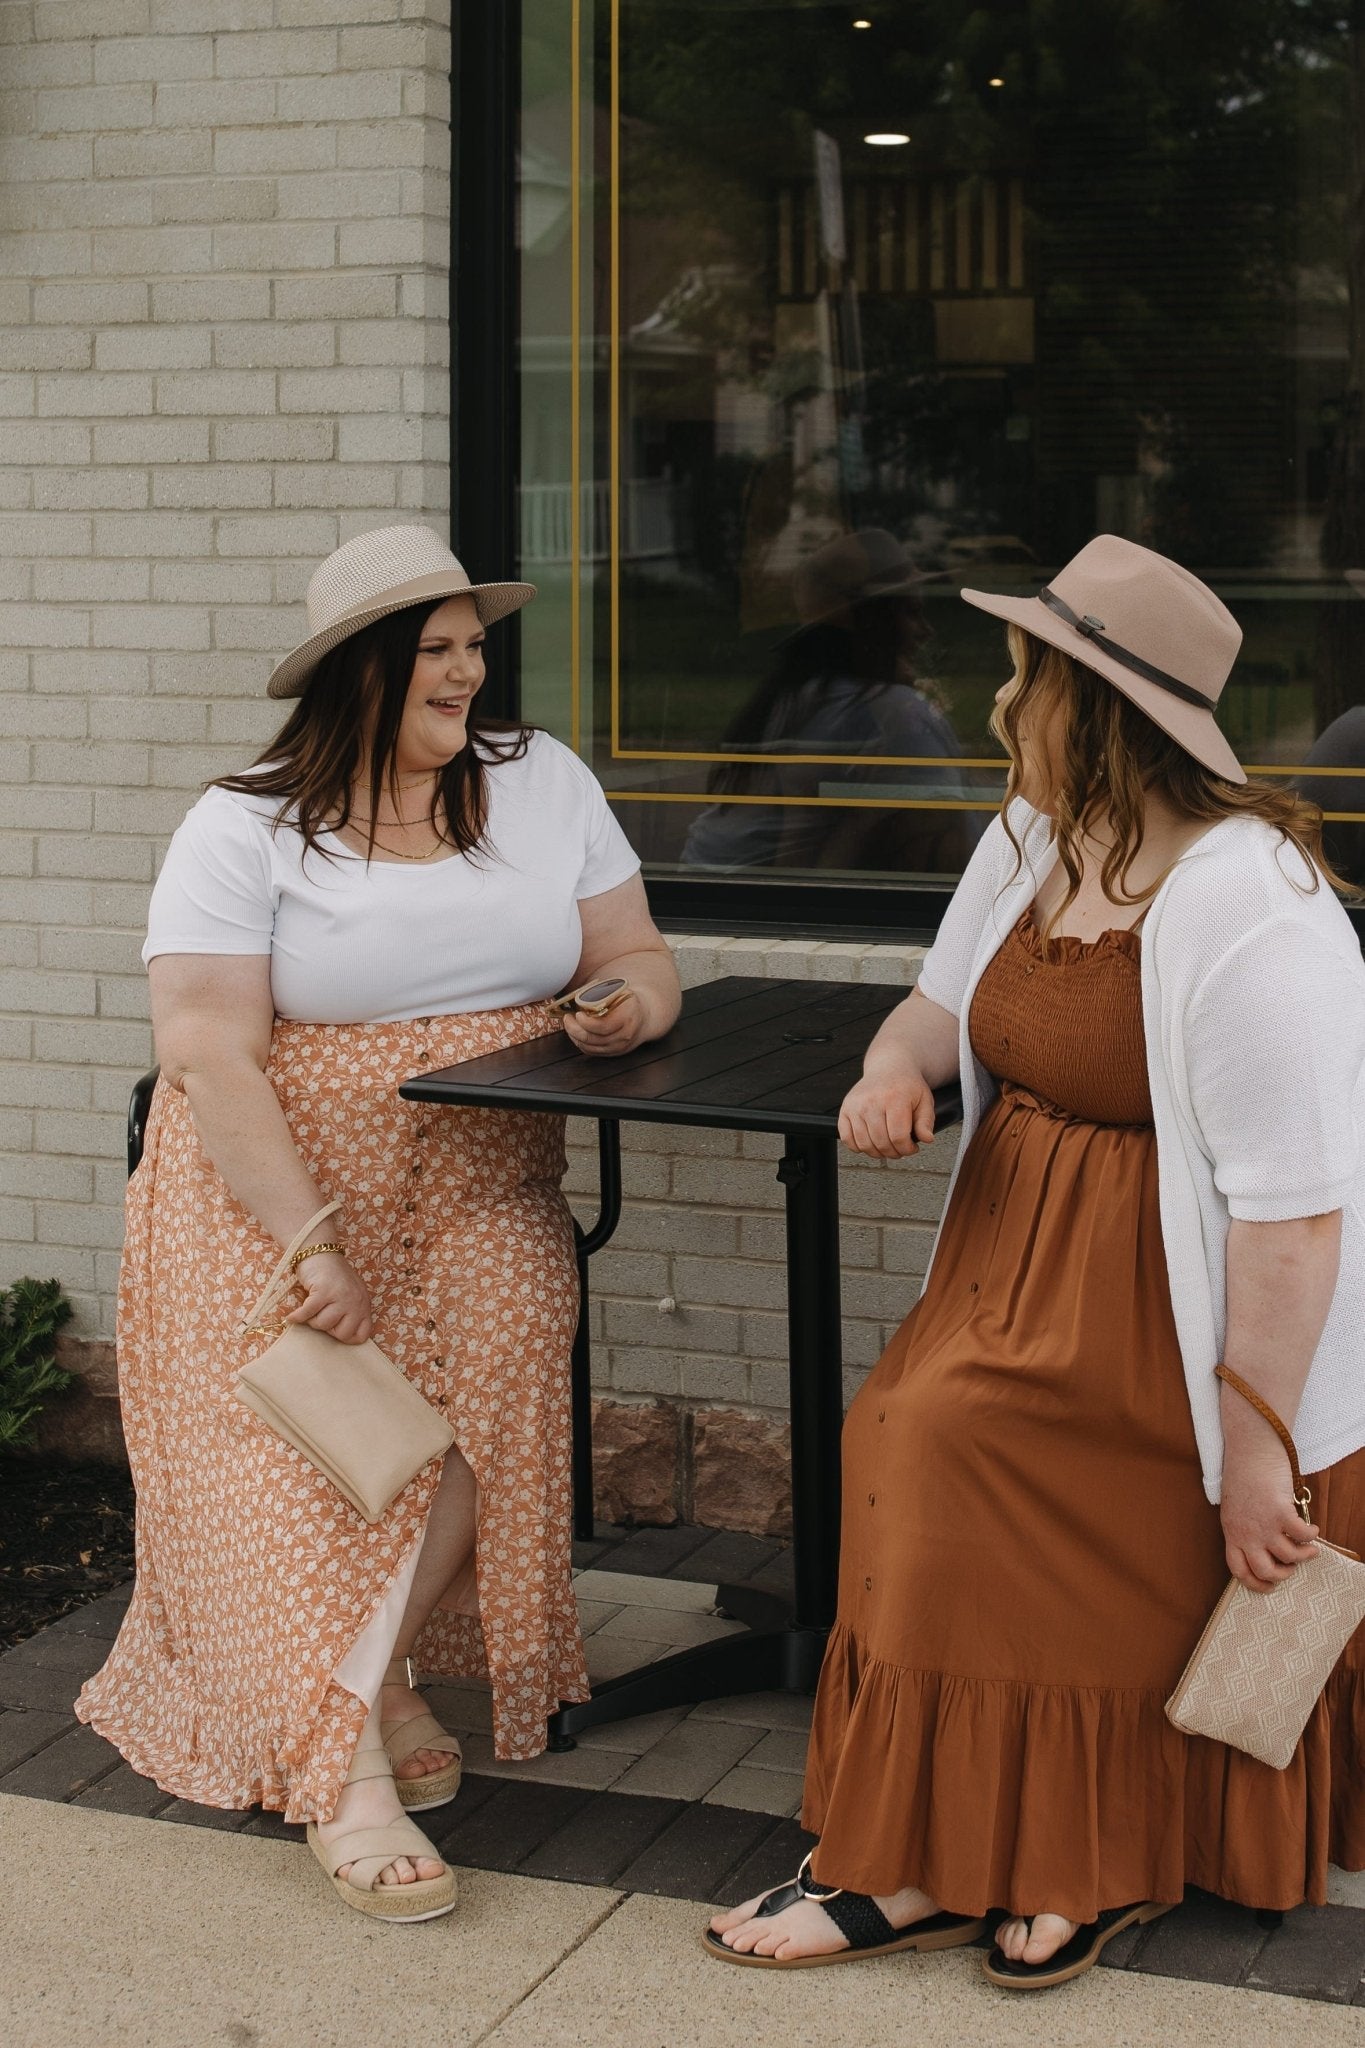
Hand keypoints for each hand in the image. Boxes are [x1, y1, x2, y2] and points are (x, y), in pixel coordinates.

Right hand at [285, 1250, 373, 1344]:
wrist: (320, 1252)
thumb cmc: (332, 1276)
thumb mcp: (349, 1294)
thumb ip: (350, 1313)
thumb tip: (340, 1337)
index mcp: (364, 1304)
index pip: (361, 1335)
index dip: (345, 1336)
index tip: (334, 1328)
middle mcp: (356, 1301)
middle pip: (341, 1334)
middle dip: (327, 1329)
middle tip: (321, 1315)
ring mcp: (341, 1296)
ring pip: (323, 1325)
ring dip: (312, 1320)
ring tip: (311, 1308)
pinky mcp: (323, 1292)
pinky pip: (307, 1314)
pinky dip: (297, 1317)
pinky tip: (291, 1317)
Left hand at [562, 991, 648, 1058]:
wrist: (646, 1017)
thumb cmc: (628, 1002)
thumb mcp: (619, 992)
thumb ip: (601, 994)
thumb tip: (579, 996)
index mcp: (627, 1018)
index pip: (602, 1027)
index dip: (586, 1022)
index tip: (578, 1013)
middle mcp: (624, 1036)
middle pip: (592, 1039)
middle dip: (574, 1029)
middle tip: (567, 1018)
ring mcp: (619, 1047)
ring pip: (589, 1047)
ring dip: (575, 1036)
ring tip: (570, 1024)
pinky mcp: (613, 1053)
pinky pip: (591, 1051)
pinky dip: (580, 1043)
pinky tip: (575, 1033)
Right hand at [838, 1061, 936, 1158]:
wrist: (888, 1067)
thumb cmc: (906, 1085)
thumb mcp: (924, 1100)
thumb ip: (926, 1121)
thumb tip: (926, 1139)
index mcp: (894, 1098)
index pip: (898, 1137)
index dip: (907, 1149)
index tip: (911, 1147)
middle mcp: (872, 1101)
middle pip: (881, 1143)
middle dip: (894, 1152)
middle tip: (900, 1148)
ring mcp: (855, 1106)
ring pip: (864, 1144)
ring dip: (878, 1153)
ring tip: (887, 1146)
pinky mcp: (845, 1109)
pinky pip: (846, 1138)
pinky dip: (858, 1147)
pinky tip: (870, 1143)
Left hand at [1220, 1443, 1319, 1590]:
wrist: (1250, 1450)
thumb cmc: (1243, 1475)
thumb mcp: (1234, 1506)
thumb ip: (1244, 1526)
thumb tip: (1263, 1545)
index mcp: (1231, 1531)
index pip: (1238, 1569)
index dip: (1255, 1583)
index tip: (1269, 1586)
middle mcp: (1246, 1532)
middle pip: (1264, 1571)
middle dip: (1282, 1575)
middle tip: (1291, 1568)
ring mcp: (1263, 1524)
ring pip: (1288, 1557)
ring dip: (1303, 1556)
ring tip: (1310, 1549)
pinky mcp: (1280, 1512)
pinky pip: (1302, 1535)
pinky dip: (1311, 1535)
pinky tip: (1313, 1529)